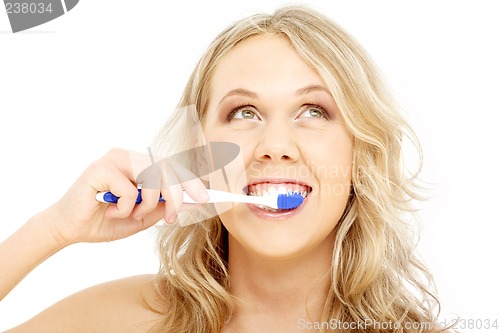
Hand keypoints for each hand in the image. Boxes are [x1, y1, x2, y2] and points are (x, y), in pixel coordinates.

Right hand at [44, 148, 207, 245]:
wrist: (69, 229)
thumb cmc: (106, 221)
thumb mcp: (142, 216)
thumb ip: (163, 206)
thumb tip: (193, 200)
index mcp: (138, 163)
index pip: (171, 167)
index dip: (190, 181)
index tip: (207, 196)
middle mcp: (128, 156)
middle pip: (166, 169)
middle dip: (176, 196)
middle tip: (172, 217)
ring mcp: (114, 159)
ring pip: (152, 176)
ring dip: (148, 203)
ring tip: (131, 215)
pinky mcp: (101, 167)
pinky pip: (130, 190)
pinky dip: (125, 208)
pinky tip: (110, 211)